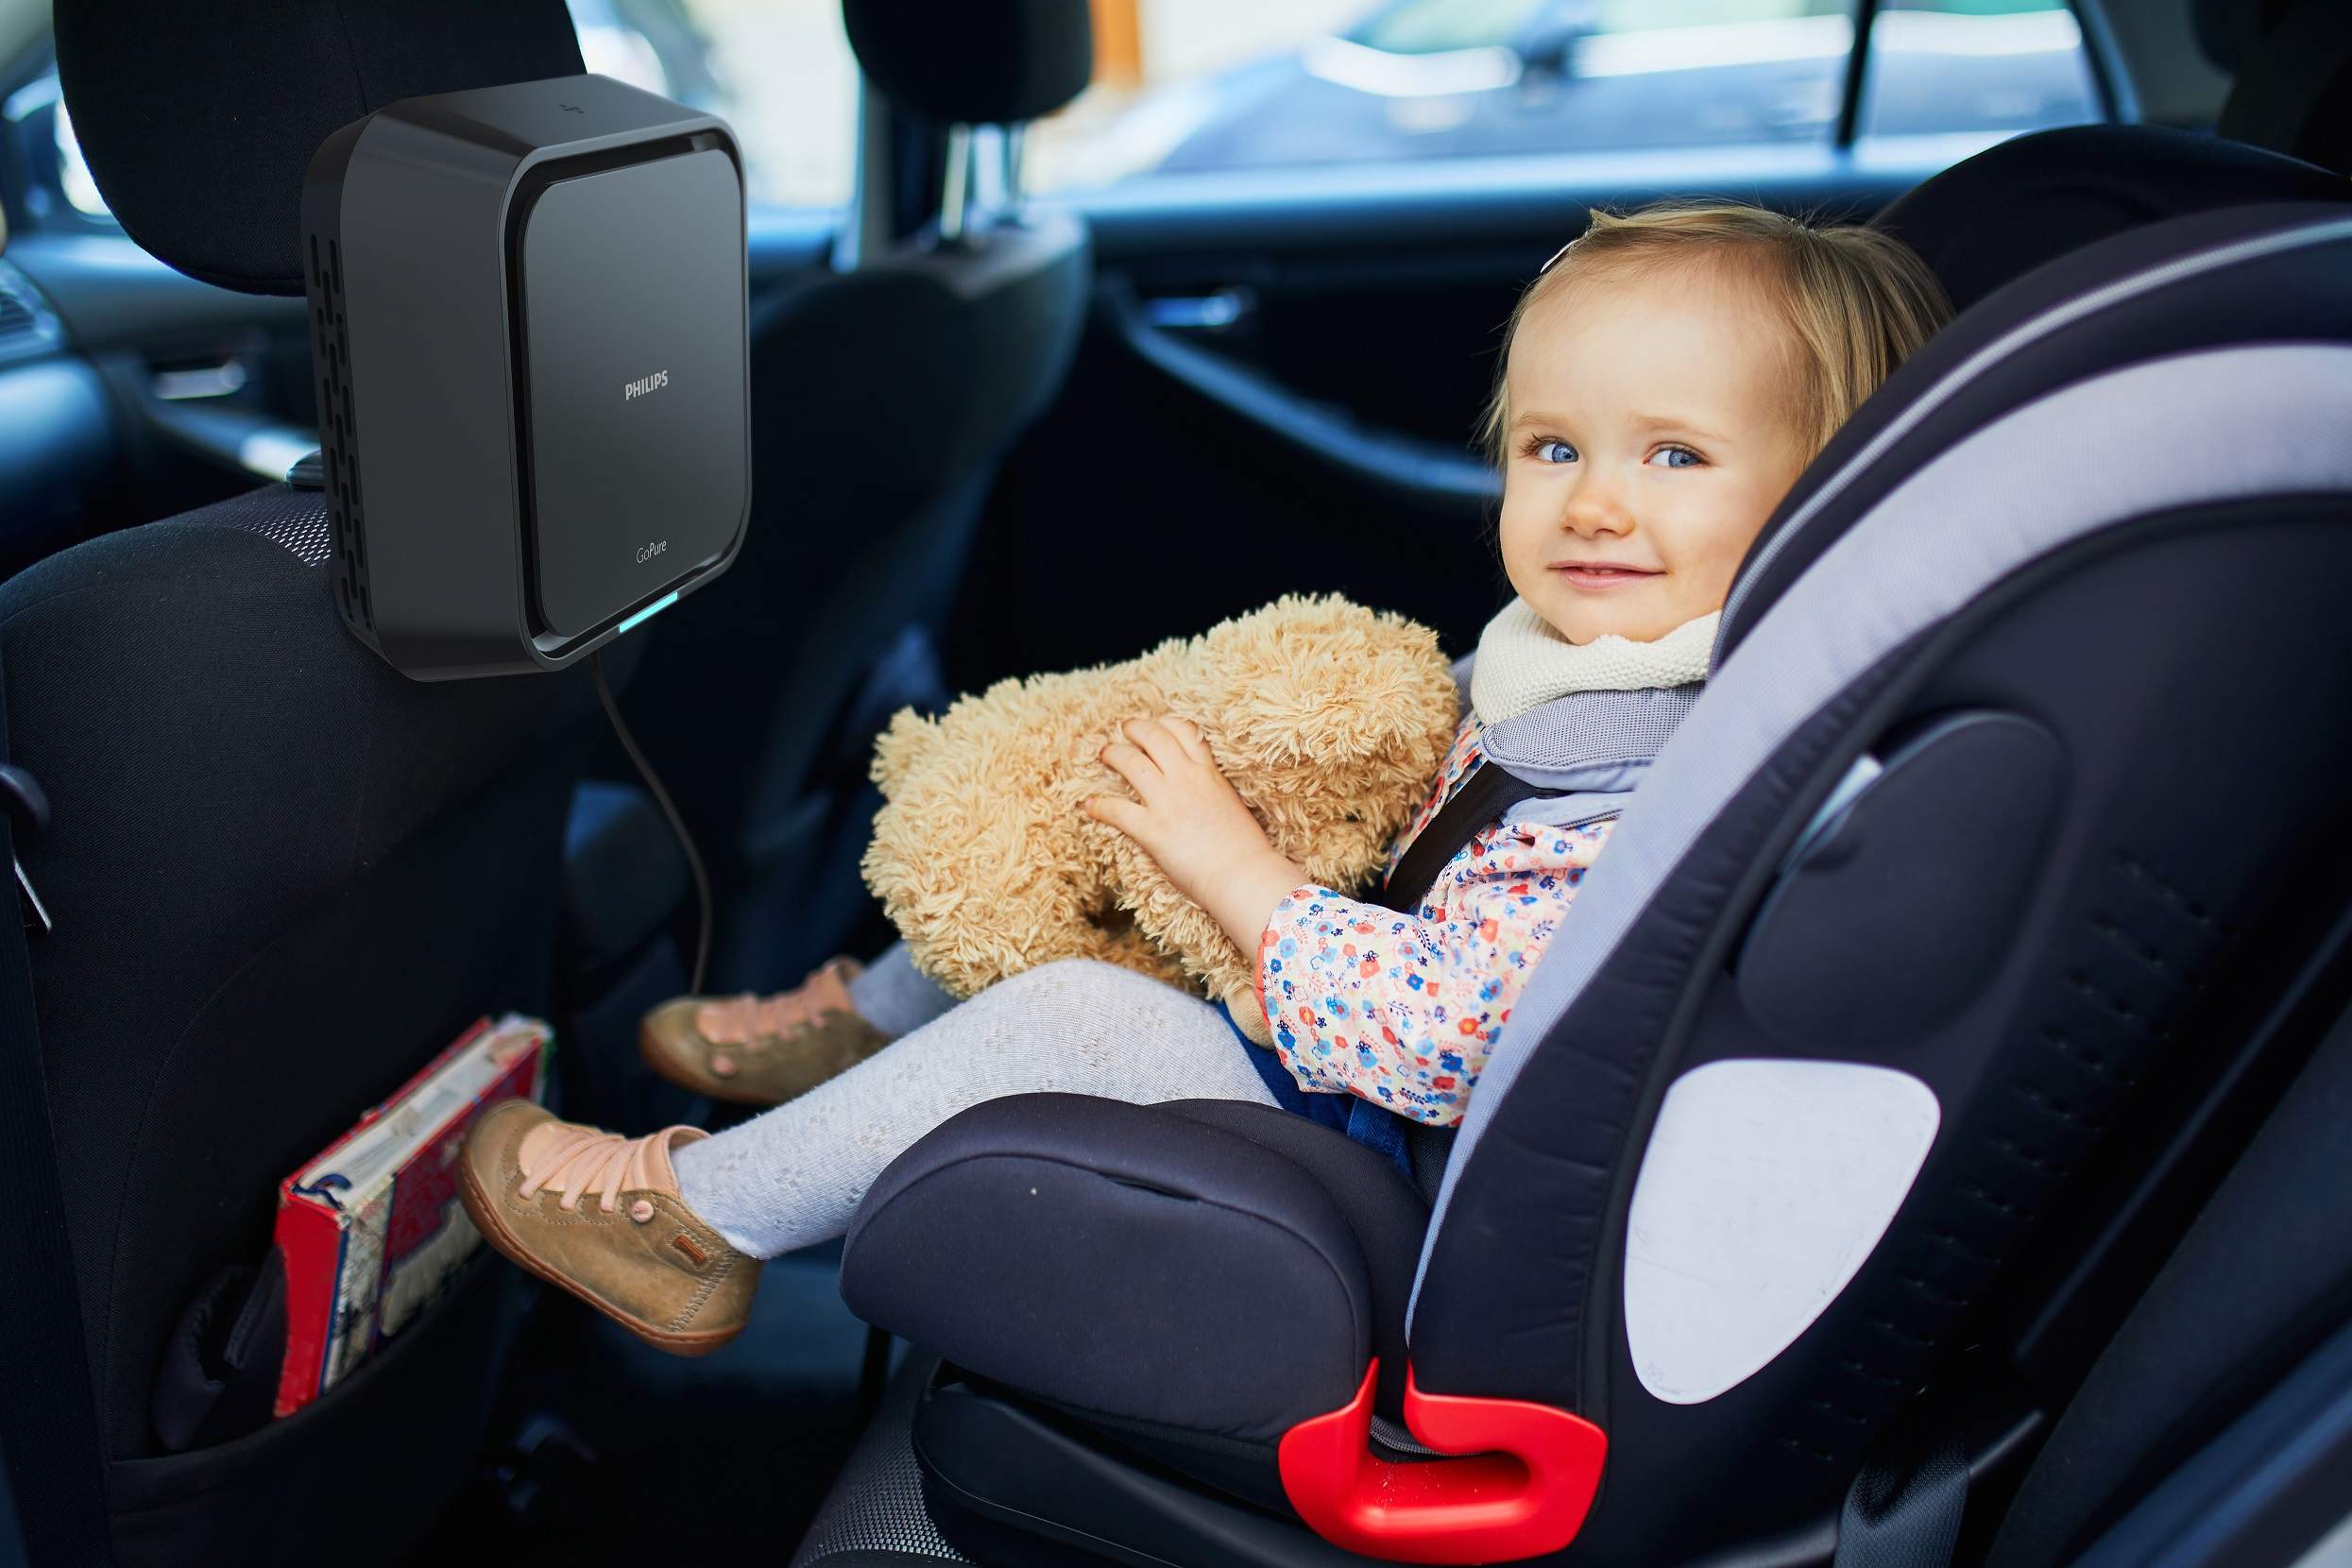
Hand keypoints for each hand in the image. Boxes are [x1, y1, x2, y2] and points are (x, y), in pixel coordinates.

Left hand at [1084, 716, 1306, 955]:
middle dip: (1135, 728)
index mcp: (1209, 773)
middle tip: (1125, 729)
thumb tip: (1208, 794)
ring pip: (1130, 762)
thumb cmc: (1246, 849)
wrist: (1243, 874)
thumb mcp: (1234, 805)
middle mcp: (1186, 778)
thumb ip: (1215, 791)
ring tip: (1104, 753)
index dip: (1166, 723)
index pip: (1185, 730)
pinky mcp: (1151, 829)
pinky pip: (1116, 809)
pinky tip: (1088, 805)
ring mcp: (1167, 801)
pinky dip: (1098, 805)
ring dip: (1113, 753)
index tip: (1157, 724)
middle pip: (1154, 736)